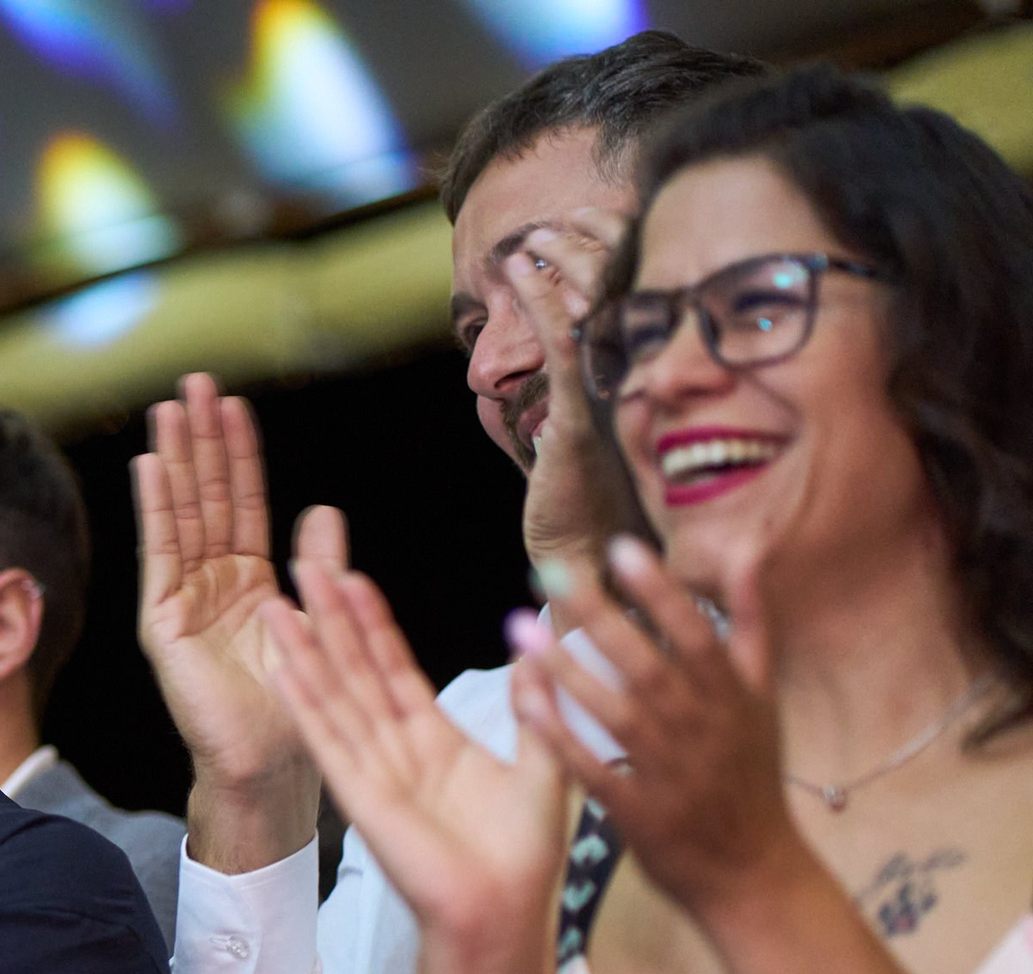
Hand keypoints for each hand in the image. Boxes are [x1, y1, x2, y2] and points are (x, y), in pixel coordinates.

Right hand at [131, 373, 324, 867]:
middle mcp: (211, 584)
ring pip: (181, 514)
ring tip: (171, 406)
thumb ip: (320, 568)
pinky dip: (156, 508)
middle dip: (200, 439)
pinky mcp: (164, 623)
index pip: (243, 503)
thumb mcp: (321, 622)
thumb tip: (324, 511)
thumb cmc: (297, 710)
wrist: (270, 766)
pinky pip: (160, 554)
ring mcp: (183, 601)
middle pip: (206, 497)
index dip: (239, 453)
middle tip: (195, 381)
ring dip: (176, 458)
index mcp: (248, 583)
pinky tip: (153, 465)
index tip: (233, 403)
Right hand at [260, 560, 568, 951]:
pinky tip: (283, 668)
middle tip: (305, 567)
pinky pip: (328, 742)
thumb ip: (538, 707)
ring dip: (304, 651)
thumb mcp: (544, 766)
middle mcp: (395, 751)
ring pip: (333, 698)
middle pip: (354, 672)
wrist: (503, 915)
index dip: (372, 624)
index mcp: (434, 742)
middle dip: (330, 620)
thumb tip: (539, 650)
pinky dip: (305, 704)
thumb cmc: (524, 858)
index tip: (352, 578)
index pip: (394, 669)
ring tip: (277, 605)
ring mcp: (372, 772)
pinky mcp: (360, 797)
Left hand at [509, 212, 635, 579]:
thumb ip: (596, 391)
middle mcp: (635, 381)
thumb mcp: (603, 433)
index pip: (638, 295)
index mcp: (647, 377)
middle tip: (567, 214)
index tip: (592, 216)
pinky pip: (561, 347)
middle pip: (622, 290)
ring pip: (592, 310)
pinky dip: (539, 302)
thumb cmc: (600, 504)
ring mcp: (609, 398)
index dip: (619, 249)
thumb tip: (568, 354)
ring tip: (535, 235)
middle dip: (595, 245)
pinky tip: (519, 271)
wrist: (595, 564)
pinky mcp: (577, 420)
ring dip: (563, 263)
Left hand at [513, 537, 801, 916]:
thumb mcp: (763, 701)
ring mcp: (669, 773)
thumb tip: (749, 554)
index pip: (695, 634)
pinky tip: (524, 702)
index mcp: (732, 698)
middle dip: (600, 617)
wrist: (754, 873)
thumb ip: (752, 628)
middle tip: (548, 571)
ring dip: (566, 670)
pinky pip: (592, 768)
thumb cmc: (750, 778)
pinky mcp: (638, 812)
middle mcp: (702, 729)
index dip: (659, 592)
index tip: (619, 548)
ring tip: (517, 628)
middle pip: (647, 664)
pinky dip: (560, 735)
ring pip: (614, 713)